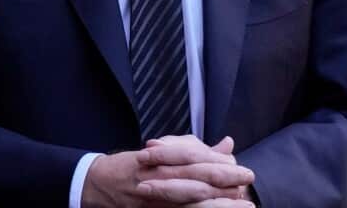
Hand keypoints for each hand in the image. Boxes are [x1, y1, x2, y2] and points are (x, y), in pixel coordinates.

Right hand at [83, 138, 253, 207]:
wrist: (99, 182)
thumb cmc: (136, 165)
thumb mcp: (165, 151)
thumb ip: (197, 149)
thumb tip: (228, 144)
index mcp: (163, 158)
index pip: (195, 157)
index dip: (220, 163)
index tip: (241, 168)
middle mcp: (159, 175)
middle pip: (195, 175)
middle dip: (224, 178)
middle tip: (248, 178)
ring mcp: (154, 195)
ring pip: (190, 198)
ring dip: (217, 202)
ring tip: (241, 204)